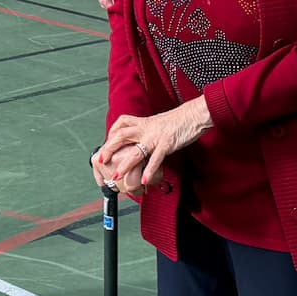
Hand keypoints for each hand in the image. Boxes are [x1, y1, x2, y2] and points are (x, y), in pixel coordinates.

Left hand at [93, 99, 212, 194]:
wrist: (195, 114)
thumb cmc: (180, 120)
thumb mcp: (159, 123)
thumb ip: (149, 131)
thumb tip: (143, 140)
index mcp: (144, 122)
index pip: (121, 123)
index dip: (111, 133)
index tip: (107, 143)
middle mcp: (147, 128)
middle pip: (121, 136)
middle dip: (109, 149)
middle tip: (101, 160)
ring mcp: (156, 137)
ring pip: (135, 151)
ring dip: (124, 165)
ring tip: (115, 176)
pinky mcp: (167, 144)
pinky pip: (156, 159)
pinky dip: (149, 171)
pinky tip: (143, 180)